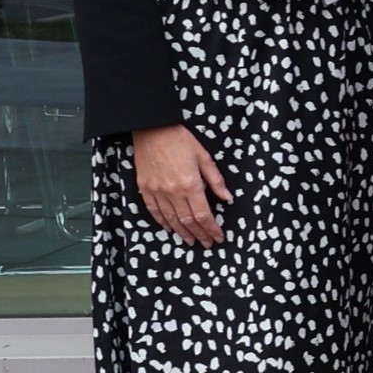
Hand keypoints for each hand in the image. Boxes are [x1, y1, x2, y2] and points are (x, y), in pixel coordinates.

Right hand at [131, 124, 229, 246]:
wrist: (151, 129)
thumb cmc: (181, 140)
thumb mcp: (204, 157)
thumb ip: (215, 180)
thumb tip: (227, 198)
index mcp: (191, 184)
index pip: (203, 214)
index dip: (212, 229)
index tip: (218, 237)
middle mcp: (173, 191)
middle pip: (188, 220)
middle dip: (200, 234)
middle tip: (207, 244)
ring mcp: (157, 191)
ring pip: (171, 219)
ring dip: (182, 232)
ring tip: (191, 241)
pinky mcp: (144, 188)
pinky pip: (154, 211)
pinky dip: (163, 222)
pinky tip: (170, 228)